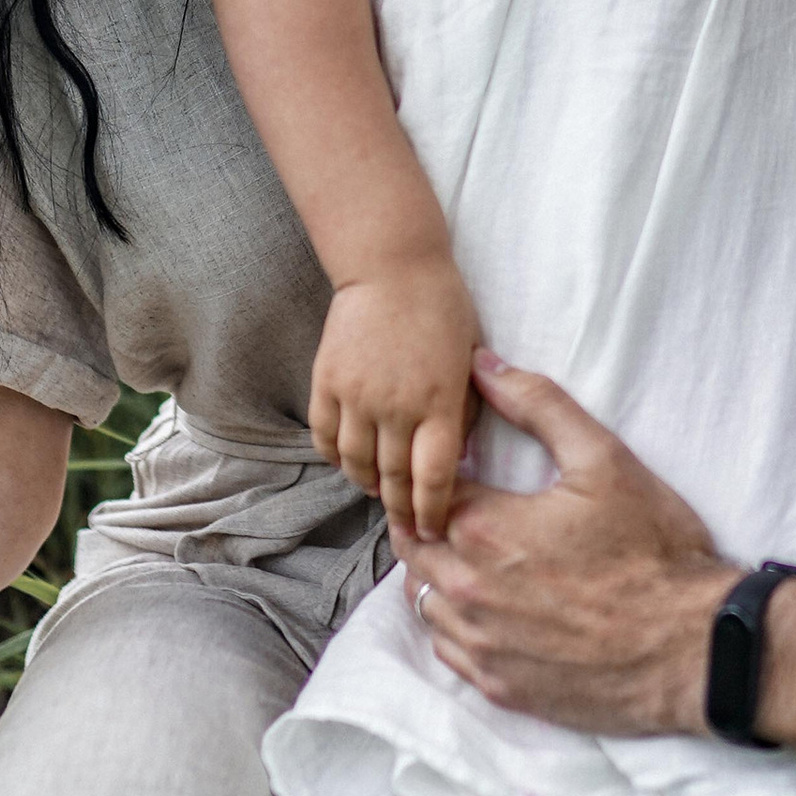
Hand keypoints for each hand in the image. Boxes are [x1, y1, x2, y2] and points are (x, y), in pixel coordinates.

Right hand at [311, 257, 480, 533]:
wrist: (392, 266)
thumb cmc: (443, 310)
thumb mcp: (471, 360)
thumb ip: (466, 411)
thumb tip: (458, 458)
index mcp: (439, 402)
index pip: (433, 477)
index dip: (432, 512)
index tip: (432, 530)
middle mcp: (396, 405)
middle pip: (393, 478)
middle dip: (401, 510)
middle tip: (406, 527)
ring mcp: (356, 395)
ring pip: (356, 464)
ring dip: (367, 485)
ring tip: (378, 492)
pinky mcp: (326, 382)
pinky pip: (325, 436)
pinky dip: (336, 457)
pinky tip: (349, 461)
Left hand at [391, 352, 731, 733]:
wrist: (693, 646)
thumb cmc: (654, 551)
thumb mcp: (604, 460)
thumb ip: (539, 405)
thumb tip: (484, 365)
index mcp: (484, 529)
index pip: (423, 493)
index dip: (434, 476)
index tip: (457, 470)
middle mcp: (467, 590)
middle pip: (413, 548)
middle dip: (425, 522)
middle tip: (456, 509)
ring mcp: (481, 644)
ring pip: (423, 602)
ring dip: (435, 575)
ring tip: (470, 557)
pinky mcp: (500, 686)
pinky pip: (448, 652)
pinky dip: (453, 626)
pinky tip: (484, 609)